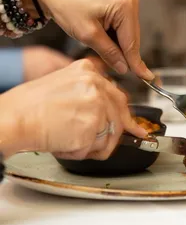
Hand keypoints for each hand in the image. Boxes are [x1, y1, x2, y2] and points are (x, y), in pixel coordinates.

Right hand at [0, 59, 147, 158]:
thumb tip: (109, 113)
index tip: (132, 126)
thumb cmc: (31, 106)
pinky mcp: (92, 125)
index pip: (117, 96)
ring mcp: (96, 104)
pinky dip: (82, 152)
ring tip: (71, 142)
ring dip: (93, 146)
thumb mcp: (64, 87)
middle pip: (120, 115)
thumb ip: (90, 96)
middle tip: (108, 145)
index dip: (124, 115)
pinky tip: (65, 144)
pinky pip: (97, 148)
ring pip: (110, 135)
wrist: (13, 118)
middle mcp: (96, 84)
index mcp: (89, 72)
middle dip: (115, 134)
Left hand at [22, 0, 153, 80]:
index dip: (136, 63)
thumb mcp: (88, 34)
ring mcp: (126, 3)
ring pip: (127, 36)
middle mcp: (130, 2)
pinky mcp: (120, 5)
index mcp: (125, 6)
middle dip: (124, 55)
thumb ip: (109, 53)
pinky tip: (101, 40)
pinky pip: (122, 29)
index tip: (147, 78)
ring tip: (98, 46)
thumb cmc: (67, 6)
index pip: (132, 42)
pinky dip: (114, 39)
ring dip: (117, 47)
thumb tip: (124, 68)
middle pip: (132, 39)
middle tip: (115, 69)